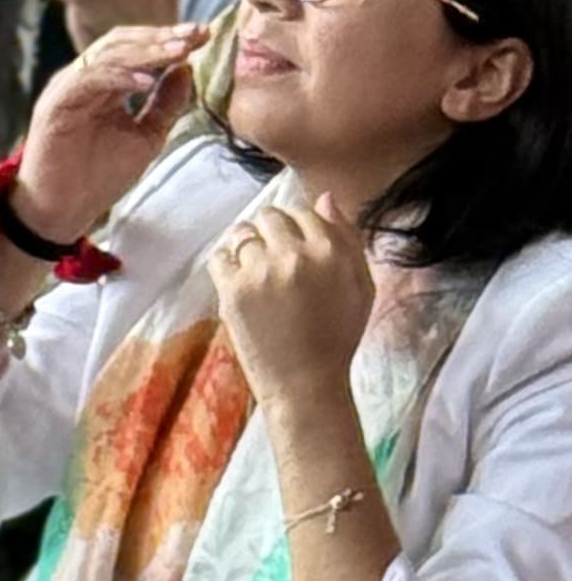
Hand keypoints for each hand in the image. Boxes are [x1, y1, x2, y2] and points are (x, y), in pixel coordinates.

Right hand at [11, 18, 210, 243]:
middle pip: (122, 43)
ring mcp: (67, 88)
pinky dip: (119, 76)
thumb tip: (188, 69)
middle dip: (161, 37)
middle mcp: (83, 79)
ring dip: (145, 51)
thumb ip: (166, 104)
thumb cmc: (99, 177)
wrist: (63, 212)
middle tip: (194, 34)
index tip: (203, 35)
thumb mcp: (146, 136)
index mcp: (103, 83)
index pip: (136, 49)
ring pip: (107, 55)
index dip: (168, 40)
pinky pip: (89, 79)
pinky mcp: (54, 104)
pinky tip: (148, 81)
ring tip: (179, 52)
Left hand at [210, 188, 376, 399]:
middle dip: (271, 232)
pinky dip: (225, 263)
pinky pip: (219, 256)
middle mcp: (294, 254)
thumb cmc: (337, 337)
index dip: (298, 226)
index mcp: (330, 251)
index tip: (295, 246)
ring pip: (242, 233)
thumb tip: (326, 197)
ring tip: (255, 271)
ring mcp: (260, 271)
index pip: (304, 211)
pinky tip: (237, 279)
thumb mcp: (361, 286)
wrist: (305, 383)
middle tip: (273, 259)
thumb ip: (347, 239)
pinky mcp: (232, 290)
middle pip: (270, 216)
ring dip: (246, 246)